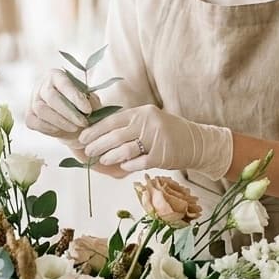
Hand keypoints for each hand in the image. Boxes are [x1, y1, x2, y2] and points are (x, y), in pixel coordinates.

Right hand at [25, 68, 100, 138]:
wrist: (69, 117)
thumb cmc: (80, 105)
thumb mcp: (89, 99)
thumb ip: (90, 100)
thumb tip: (89, 105)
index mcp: (56, 75)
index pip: (64, 84)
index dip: (76, 97)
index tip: (88, 110)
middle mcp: (41, 84)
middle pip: (51, 97)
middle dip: (69, 113)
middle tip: (83, 123)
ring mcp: (32, 100)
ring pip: (41, 110)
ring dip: (60, 122)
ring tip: (75, 128)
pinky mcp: (29, 115)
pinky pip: (34, 122)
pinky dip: (48, 128)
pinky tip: (61, 131)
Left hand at [78, 103, 232, 178]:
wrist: (195, 142)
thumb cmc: (167, 132)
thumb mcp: (149, 120)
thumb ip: (129, 124)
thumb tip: (100, 132)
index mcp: (142, 112)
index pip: (113, 120)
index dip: (95, 130)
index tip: (83, 137)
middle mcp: (148, 123)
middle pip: (116, 136)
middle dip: (98, 145)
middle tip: (87, 152)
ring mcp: (156, 140)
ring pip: (125, 150)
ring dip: (110, 156)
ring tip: (102, 160)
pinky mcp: (162, 156)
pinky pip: (139, 162)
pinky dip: (128, 165)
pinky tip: (122, 166)